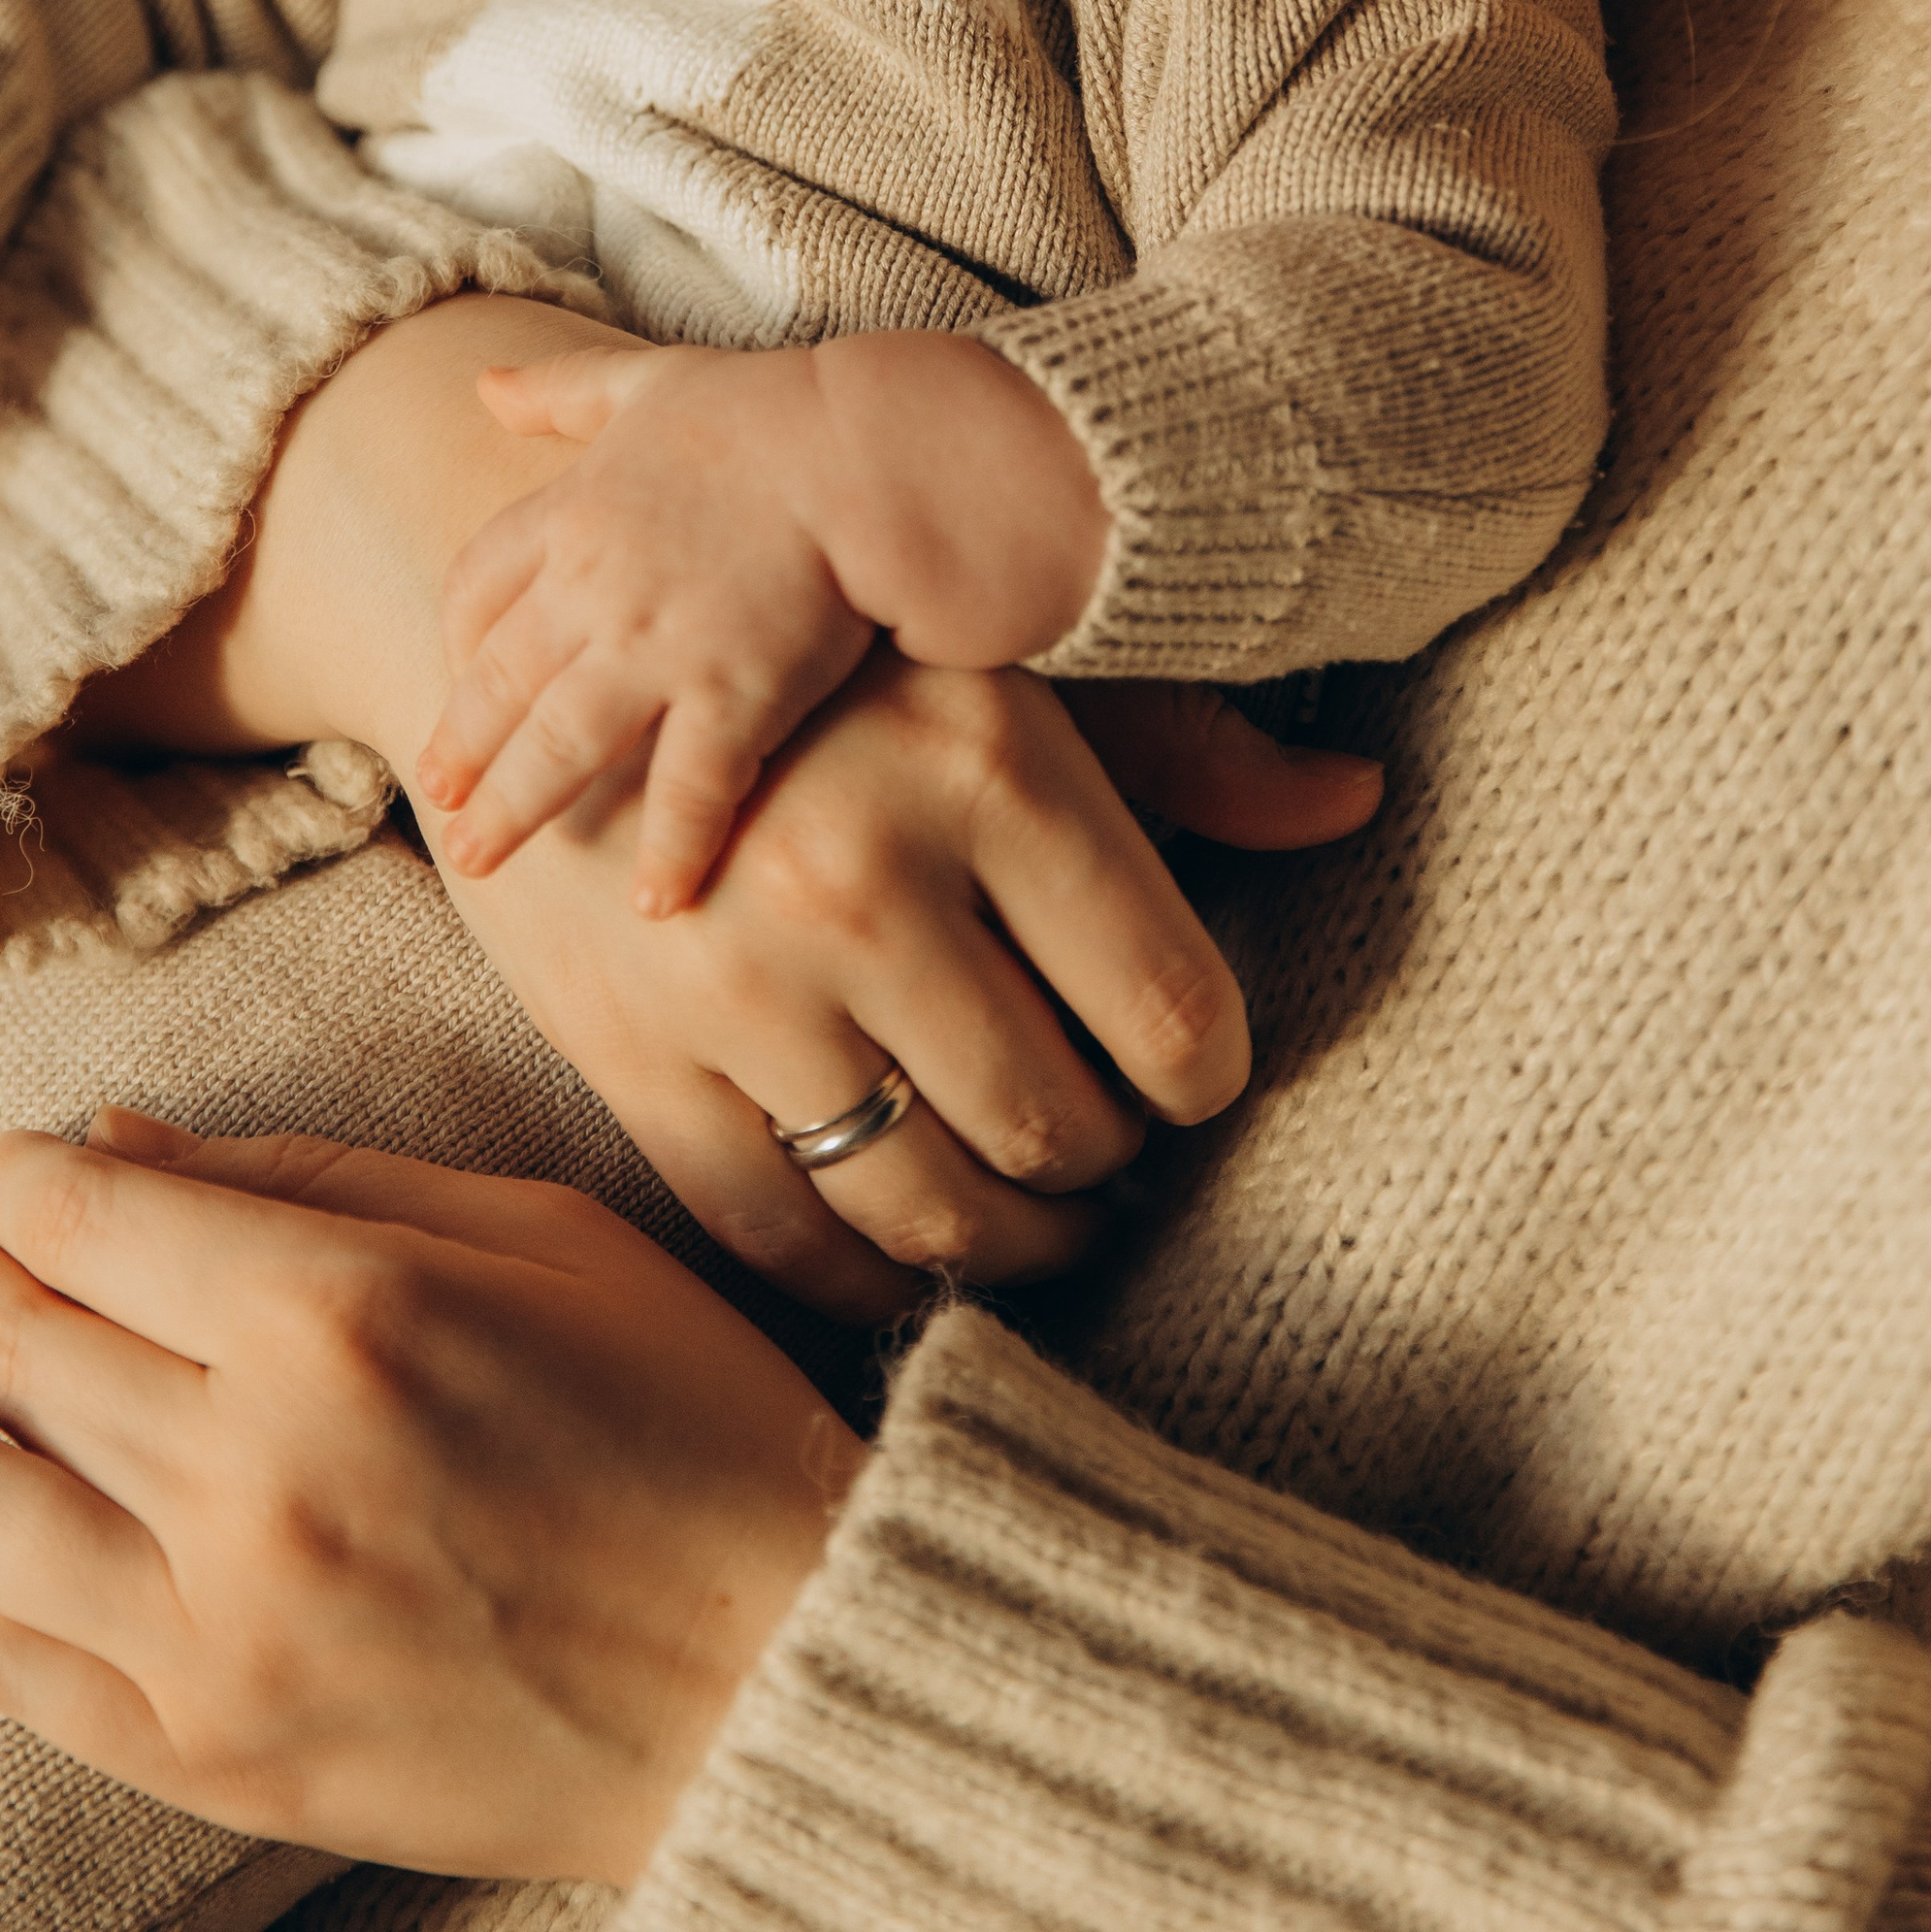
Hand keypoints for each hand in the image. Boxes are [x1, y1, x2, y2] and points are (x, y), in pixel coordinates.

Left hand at [0, 1115, 864, 1883]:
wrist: (772, 1670)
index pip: (89, 1217)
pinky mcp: (213, 1754)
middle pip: (14, 1341)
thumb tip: (114, 1138)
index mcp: (347, 1315)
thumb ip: (313, 1173)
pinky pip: (6, 1661)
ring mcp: (222, 1632)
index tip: (6, 1161)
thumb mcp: (534, 1232)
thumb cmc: (685, 1418)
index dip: (19, 1176)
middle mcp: (258, 1472)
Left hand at [420, 330, 1104, 913]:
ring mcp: (661, 645)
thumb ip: (564, 388)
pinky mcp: (736, 690)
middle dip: (463, 749)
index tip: (455, 679)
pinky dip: (672, 848)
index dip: (459, 639)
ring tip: (484, 860)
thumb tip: (484, 384)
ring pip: (563, 743)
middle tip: (442, 806)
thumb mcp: (653, 380)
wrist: (875, 449)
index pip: (479, 584)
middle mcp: (598, 586)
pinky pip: (690, 787)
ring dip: (518, 808)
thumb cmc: (776, 410)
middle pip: (501, 681)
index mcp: (577, 510)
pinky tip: (656, 904)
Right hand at [434, 649, 1267, 1315]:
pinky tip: (919, 1248)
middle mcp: (860, 884)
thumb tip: (1357, 801)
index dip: (1209, 1075)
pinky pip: (781, 1234)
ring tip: (1044, 1208)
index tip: (1197, 1077)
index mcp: (988, 771)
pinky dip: (868, 1274)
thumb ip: (1193, 752)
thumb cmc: (838, 666)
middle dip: (1110, 1160)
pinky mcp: (636, 1059)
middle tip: (1118, 1144)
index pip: (1171, 1009)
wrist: (573, 657)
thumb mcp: (1019, 670)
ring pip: (928, 1205)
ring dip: (1011, 1239)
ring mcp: (739, 987)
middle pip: (1055, 1125)